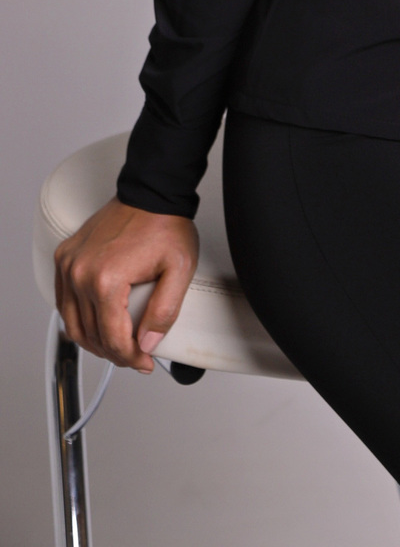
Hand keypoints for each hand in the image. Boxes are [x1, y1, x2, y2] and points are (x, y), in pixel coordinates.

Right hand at [54, 199, 198, 373]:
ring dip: (94, 341)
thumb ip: (164, 312)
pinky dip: (78, 318)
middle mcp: (80, 273)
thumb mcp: (179, 270)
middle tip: (135, 357)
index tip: (144, 363)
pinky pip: (64, 300)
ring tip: (117, 346)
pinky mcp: (65, 257)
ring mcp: (69, 264)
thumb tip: (146, 345)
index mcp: (106, 279)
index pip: (112, 338)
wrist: (152, 192)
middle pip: (90, 334)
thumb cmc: (166, 225)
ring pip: (72, 322)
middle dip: (114, 353)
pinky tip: (97, 324)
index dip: (130, 358)